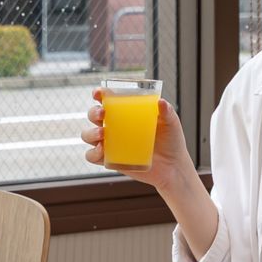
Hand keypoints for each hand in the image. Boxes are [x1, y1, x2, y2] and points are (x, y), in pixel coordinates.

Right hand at [81, 91, 196, 193]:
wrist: (172, 168)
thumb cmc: (171, 141)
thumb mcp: (171, 123)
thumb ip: (167, 112)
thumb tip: (160, 102)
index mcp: (126, 113)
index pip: (107, 100)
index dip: (99, 94)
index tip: (99, 93)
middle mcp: (114, 127)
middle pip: (93, 115)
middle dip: (93, 112)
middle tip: (103, 114)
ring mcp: (111, 144)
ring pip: (88, 135)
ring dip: (90, 132)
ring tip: (102, 134)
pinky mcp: (110, 160)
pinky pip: (92, 157)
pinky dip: (93, 153)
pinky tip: (102, 150)